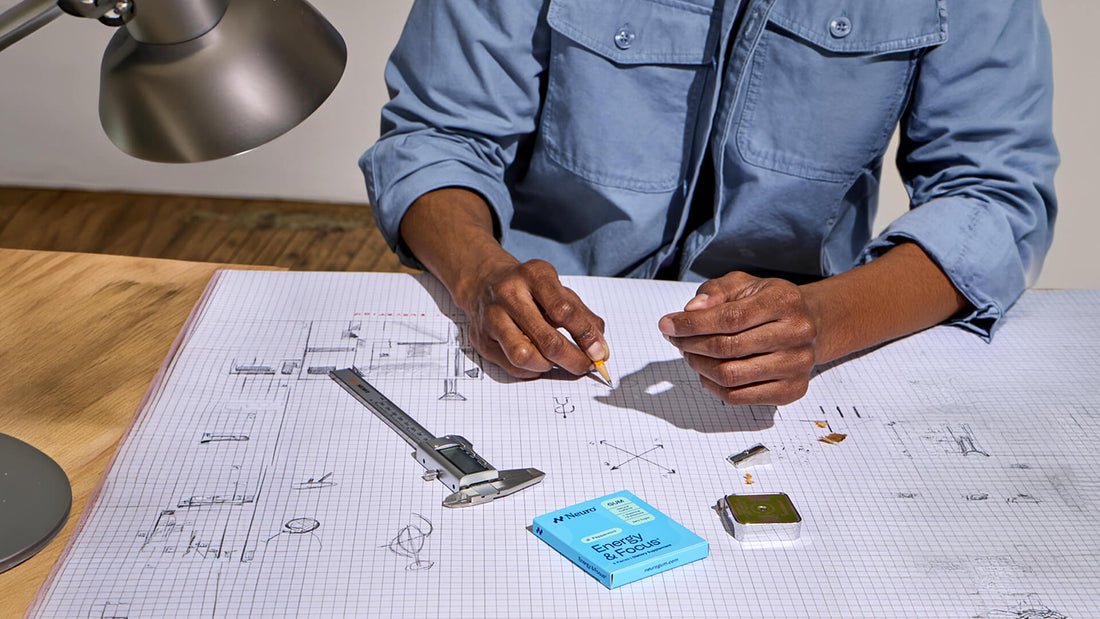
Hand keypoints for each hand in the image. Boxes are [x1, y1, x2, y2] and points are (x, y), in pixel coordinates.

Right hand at [397, 188, 608, 379]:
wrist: (482, 282)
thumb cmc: (528, 289)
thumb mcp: (558, 290)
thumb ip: (583, 316)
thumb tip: (600, 349)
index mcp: (533, 275)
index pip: (564, 310)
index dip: (586, 335)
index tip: (599, 352)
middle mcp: (508, 294)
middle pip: (547, 339)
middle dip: (573, 359)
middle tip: (584, 366)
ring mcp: (491, 317)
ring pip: (525, 356)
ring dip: (548, 366)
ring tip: (556, 361)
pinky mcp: (481, 340)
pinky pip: (511, 367)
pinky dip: (531, 370)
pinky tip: (537, 360)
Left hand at [657, 272, 817, 405]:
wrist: (810, 325)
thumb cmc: (769, 303)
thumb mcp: (744, 285)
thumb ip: (716, 292)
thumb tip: (691, 310)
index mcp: (785, 301)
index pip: (729, 317)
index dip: (692, 324)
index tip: (667, 325)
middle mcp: (797, 333)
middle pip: (728, 348)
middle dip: (691, 345)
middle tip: (675, 340)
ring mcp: (797, 365)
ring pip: (731, 375)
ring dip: (699, 366)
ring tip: (689, 354)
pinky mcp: (791, 390)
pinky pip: (739, 397)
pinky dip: (713, 386)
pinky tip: (706, 372)